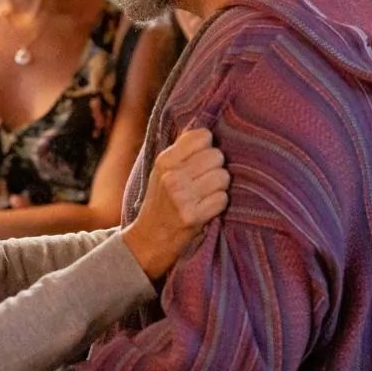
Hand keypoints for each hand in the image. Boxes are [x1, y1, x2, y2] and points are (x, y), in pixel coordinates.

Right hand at [123, 127, 230, 278]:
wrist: (148, 241)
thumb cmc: (159, 202)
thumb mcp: (161, 171)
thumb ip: (181, 150)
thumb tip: (206, 129)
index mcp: (165, 160)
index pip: (203, 136)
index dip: (208, 147)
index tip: (201, 159)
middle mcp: (172, 176)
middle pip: (217, 156)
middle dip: (215, 169)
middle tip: (204, 182)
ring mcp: (182, 197)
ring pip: (223, 177)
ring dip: (219, 188)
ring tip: (205, 196)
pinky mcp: (193, 216)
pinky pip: (223, 199)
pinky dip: (218, 205)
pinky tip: (206, 209)